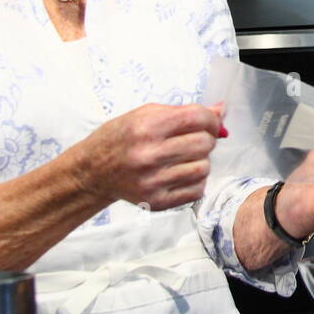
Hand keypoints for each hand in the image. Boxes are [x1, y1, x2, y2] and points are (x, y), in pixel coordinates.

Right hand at [75, 102, 224, 210]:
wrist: (92, 172)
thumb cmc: (119, 139)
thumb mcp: (144, 115)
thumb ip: (184, 112)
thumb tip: (220, 111)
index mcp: (146, 128)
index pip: (196, 118)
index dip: (211, 118)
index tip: (211, 121)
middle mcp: (149, 155)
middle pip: (204, 143)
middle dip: (206, 138)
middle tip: (195, 139)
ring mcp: (153, 181)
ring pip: (204, 168)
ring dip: (201, 160)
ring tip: (185, 157)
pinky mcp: (157, 201)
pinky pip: (197, 190)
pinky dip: (196, 181)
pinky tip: (181, 173)